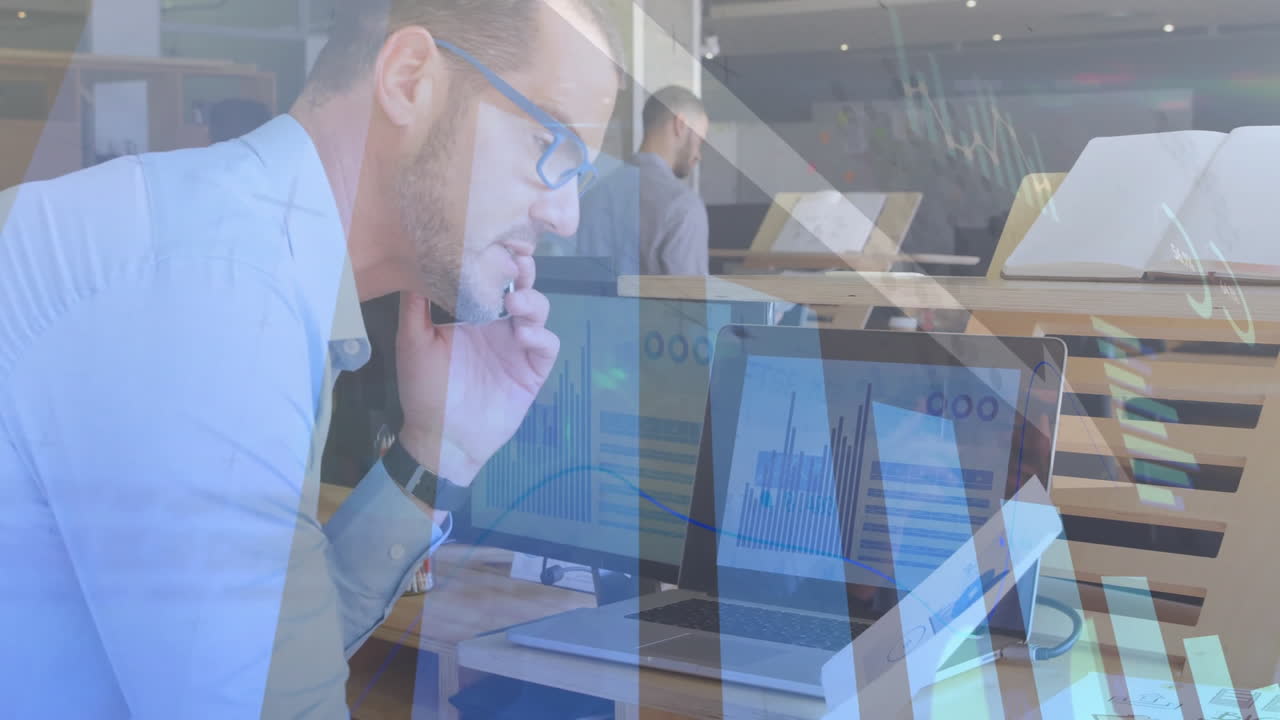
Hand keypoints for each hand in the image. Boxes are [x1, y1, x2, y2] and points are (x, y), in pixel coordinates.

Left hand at [395, 255, 558, 487]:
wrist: (441, 437)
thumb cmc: (425, 390)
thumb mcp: (412, 343)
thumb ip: (414, 306)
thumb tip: (413, 262)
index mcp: (472, 313)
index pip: (491, 276)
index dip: (498, 258)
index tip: (496, 242)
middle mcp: (498, 325)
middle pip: (522, 287)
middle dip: (523, 272)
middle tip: (517, 264)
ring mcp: (518, 346)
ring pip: (539, 311)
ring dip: (532, 303)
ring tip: (515, 305)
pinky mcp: (533, 370)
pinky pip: (548, 345)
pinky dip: (541, 336)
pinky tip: (522, 337)